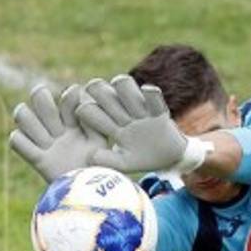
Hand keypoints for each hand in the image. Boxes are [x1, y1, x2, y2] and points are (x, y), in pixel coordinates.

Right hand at [9, 83, 106, 182]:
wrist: (92, 195)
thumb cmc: (102, 168)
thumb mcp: (102, 142)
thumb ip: (94, 122)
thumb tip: (81, 105)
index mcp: (76, 121)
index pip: (67, 96)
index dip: (68, 98)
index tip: (77, 114)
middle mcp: (58, 128)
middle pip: (38, 96)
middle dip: (42, 101)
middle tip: (55, 119)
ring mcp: (45, 143)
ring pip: (22, 114)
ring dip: (28, 119)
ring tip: (45, 136)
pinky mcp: (38, 160)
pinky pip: (16, 141)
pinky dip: (19, 140)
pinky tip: (38, 151)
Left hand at [79, 75, 210, 173]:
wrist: (168, 159)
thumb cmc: (142, 159)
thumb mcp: (124, 163)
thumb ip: (107, 161)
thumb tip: (91, 157)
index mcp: (111, 125)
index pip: (92, 112)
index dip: (86, 110)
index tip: (82, 111)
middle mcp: (123, 113)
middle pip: (105, 94)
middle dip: (99, 91)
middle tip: (95, 90)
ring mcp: (140, 110)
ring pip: (125, 87)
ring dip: (122, 88)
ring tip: (121, 91)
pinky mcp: (158, 110)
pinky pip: (154, 98)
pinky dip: (150, 93)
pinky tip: (147, 91)